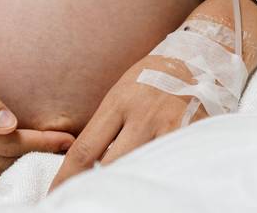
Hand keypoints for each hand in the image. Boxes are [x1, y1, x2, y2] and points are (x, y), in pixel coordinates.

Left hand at [49, 11, 256, 189]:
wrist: (199, 58)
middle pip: (111, 165)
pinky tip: (150, 184)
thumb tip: (83, 166)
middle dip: (95, 186)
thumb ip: (106, 129)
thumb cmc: (153, 80)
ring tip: (115, 197)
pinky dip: (158, 176)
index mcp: (118, 103)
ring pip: (141, 168)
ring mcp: (170, 126)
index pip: (85, 150)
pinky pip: (170, 164)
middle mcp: (143, 115)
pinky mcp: (193, 134)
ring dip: (127, 184)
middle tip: (83, 201)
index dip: (67, 178)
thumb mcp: (122, 94)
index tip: (56, 194)